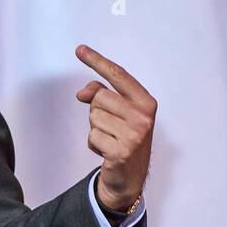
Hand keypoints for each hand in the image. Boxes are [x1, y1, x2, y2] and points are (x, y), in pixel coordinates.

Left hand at [74, 44, 156, 210]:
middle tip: (111, 126)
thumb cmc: (123, 137)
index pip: (118, 75)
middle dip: (97, 110)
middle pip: (99, 96)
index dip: (97, 61)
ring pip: (93, 117)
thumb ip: (101, 93)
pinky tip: (108, 152)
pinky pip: (92, 137)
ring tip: (111, 139)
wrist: (129, 177)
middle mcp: (144, 116)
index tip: (79, 49)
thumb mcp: (118, 112)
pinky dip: (94, 145)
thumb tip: (82, 93)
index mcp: (146, 102)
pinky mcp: (122, 151)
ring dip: (96, 129)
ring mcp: (135, 134)